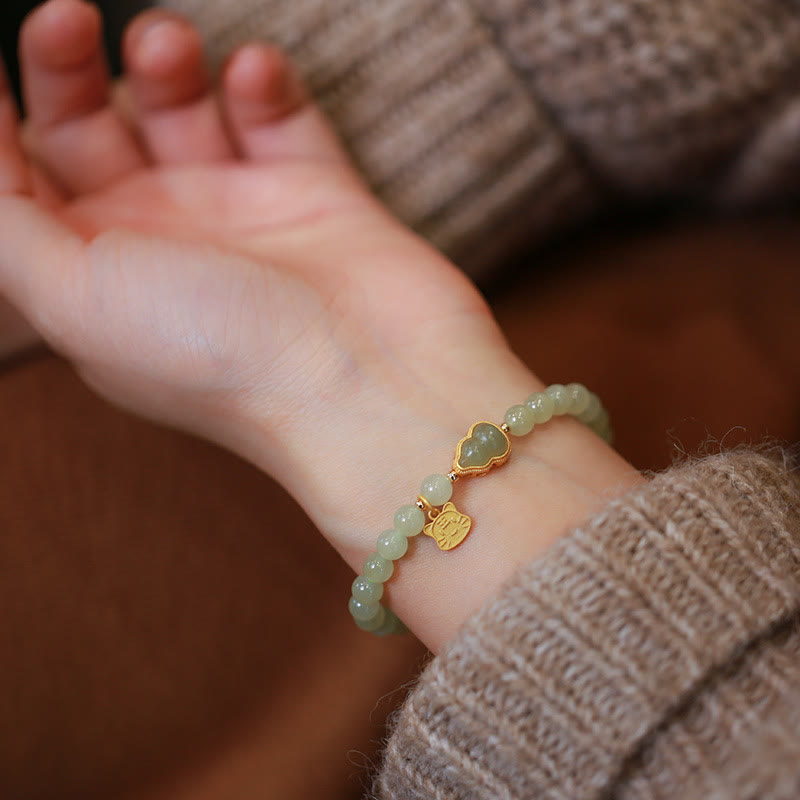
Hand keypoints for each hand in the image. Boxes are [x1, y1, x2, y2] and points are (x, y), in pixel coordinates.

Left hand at [0, 0, 639, 649]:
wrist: (370, 387)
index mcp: (96, 278)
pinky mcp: (319, 199)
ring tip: (172, 47)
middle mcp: (165, 245)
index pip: (19, 179)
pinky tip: (255, 74)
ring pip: (186, 115)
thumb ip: (2, 223)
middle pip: (94, 132)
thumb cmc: (219, 359)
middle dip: (72, 66)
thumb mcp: (72, 297)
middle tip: (74, 20)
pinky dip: (262, 83)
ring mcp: (244, 218)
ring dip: (169, 65)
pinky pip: (279, 119)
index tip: (1, 51)